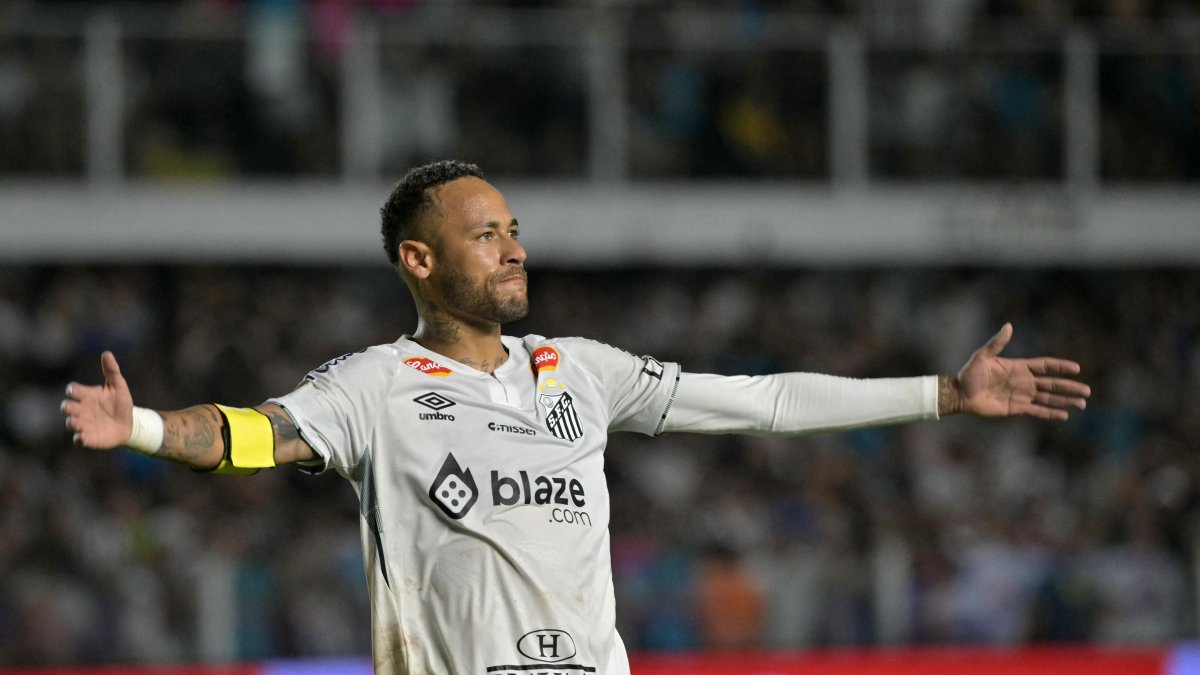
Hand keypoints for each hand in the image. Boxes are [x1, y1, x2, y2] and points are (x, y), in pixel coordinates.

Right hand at [61, 351, 133, 448]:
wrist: (129, 424)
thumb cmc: (121, 403)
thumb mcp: (119, 386)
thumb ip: (112, 371)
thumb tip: (107, 353)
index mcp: (86, 395)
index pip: (73, 391)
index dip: (72, 390)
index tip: (74, 391)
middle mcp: (81, 409)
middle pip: (67, 407)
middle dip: (67, 407)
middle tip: (72, 407)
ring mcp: (84, 424)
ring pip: (71, 423)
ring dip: (72, 422)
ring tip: (76, 421)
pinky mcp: (89, 438)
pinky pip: (79, 440)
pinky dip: (79, 439)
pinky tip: (82, 437)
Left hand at [945, 323, 1090, 420]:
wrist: (960, 394)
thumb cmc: (969, 374)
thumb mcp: (982, 356)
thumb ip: (997, 343)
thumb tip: (1008, 326)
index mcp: (1018, 367)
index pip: (1044, 366)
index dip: (1060, 366)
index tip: (1076, 368)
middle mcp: (1023, 382)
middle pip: (1052, 384)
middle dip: (1069, 387)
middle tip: (1087, 390)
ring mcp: (1021, 396)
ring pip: (1048, 399)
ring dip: (1064, 401)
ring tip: (1082, 404)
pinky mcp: (1016, 408)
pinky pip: (1037, 411)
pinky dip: (1050, 413)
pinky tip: (1064, 415)